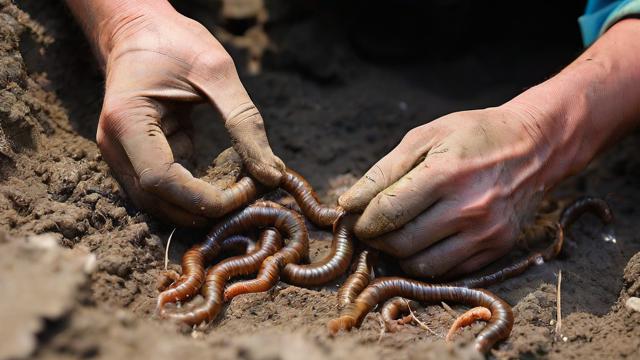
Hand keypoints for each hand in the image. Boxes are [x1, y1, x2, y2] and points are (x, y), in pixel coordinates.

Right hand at [85, 2, 283, 225]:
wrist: (138, 28)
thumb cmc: (174, 41)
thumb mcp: (216, 72)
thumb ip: (244, 122)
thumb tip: (271, 175)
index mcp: (128, 121)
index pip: (161, 181)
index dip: (203, 198)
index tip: (244, 193)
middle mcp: (115, 145)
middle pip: (157, 201)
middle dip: (204, 209)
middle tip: (249, 198)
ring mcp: (121, 153)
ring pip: (158, 202)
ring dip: (199, 206)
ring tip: (241, 192)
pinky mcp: (136, 154)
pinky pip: (165, 186)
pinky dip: (195, 191)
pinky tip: (227, 180)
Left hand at [339, 106, 554, 277]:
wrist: (535, 147)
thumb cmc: (473, 135)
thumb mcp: (425, 137)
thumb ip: (383, 171)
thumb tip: (348, 203)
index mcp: (446, 173)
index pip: (387, 212)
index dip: (362, 221)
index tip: (355, 220)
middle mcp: (468, 208)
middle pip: (401, 243)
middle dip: (376, 240)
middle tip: (372, 229)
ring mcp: (486, 233)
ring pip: (422, 265)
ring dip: (399, 255)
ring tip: (396, 236)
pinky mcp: (497, 249)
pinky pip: (448, 272)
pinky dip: (427, 262)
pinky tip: (423, 242)